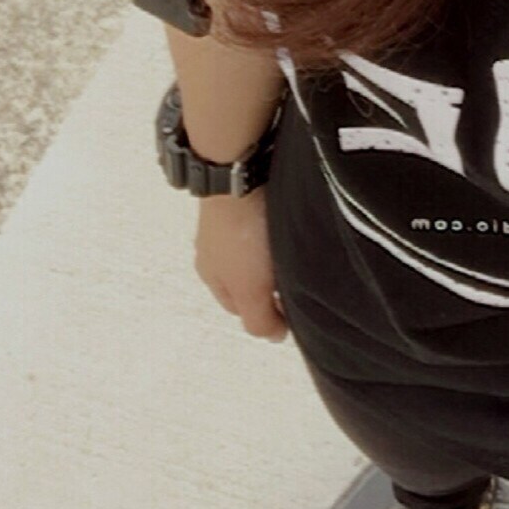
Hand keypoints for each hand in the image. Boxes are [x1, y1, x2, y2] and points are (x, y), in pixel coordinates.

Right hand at [194, 186, 288, 341]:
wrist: (239, 172)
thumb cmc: (240, 232)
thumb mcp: (249, 290)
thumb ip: (259, 318)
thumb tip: (273, 336)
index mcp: (210, 274)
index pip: (239, 307)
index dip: (266, 314)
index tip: (291, 313)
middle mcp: (215, 248)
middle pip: (246, 277)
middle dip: (270, 283)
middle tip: (296, 281)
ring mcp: (229, 219)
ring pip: (256, 249)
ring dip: (275, 254)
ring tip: (297, 251)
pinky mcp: (246, 196)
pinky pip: (265, 220)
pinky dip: (277, 227)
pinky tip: (291, 224)